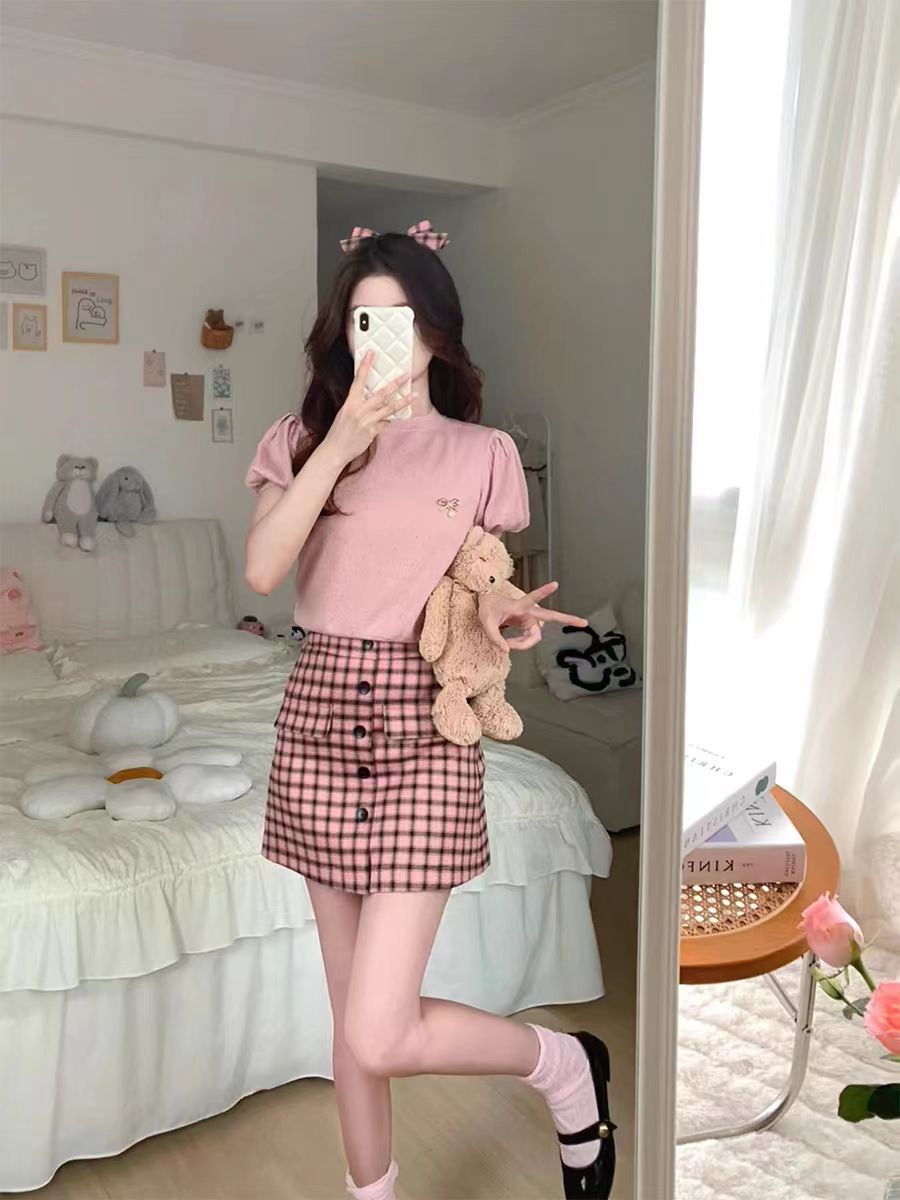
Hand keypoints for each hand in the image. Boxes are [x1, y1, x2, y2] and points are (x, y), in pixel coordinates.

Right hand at [323, 350, 412, 466]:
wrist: (335, 450)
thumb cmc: (339, 431)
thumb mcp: (345, 412)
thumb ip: (357, 403)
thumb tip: (370, 397)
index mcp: (350, 402)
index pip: (358, 380)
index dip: (365, 366)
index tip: (372, 353)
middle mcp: (359, 410)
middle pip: (381, 393)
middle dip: (395, 383)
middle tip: (406, 374)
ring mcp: (367, 421)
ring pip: (389, 408)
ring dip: (403, 401)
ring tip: (414, 395)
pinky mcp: (372, 432)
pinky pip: (386, 423)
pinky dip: (392, 419)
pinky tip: (400, 415)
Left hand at [478, 581, 587, 652]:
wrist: (487, 606)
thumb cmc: (487, 609)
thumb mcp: (486, 622)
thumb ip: (495, 637)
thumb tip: (506, 651)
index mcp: (520, 605)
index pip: (533, 597)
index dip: (543, 591)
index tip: (555, 583)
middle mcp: (528, 611)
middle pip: (550, 617)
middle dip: (567, 619)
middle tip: (584, 622)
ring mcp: (529, 619)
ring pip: (534, 637)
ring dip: (523, 644)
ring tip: (507, 644)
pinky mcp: (527, 625)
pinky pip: (528, 639)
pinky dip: (520, 644)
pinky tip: (511, 644)